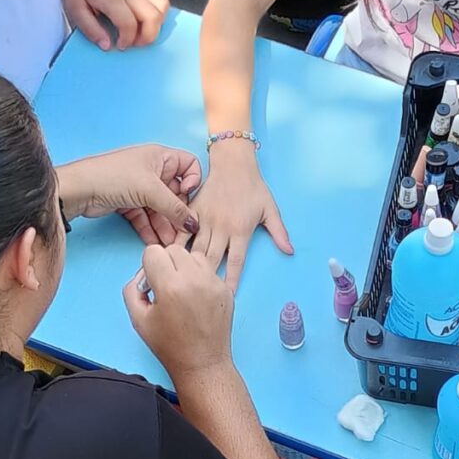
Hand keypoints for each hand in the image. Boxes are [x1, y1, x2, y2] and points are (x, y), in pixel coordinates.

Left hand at [58, 145, 200, 244]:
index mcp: (160, 157)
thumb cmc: (113, 176)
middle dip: (178, 213)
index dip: (193, 181)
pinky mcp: (129, 203)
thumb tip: (193, 223)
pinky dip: (150, 229)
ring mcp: (140, 188)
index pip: (189, 166)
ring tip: (168, 243)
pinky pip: (146, 217)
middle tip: (182, 231)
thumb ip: (175, 208)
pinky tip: (154, 242)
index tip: (188, 196)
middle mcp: (152, 170)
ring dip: (165, 226)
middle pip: (176, 193)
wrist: (80, 189)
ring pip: (160, 208)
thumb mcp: (150, 190)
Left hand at [64, 0, 169, 50]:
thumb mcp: (76, 9)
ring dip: (157, 23)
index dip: (127, 39)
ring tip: (143, 28)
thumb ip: (90, 29)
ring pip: (162, 6)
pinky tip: (149, 13)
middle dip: (147, 36)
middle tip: (135, 41)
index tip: (120, 44)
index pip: (128, 23)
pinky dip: (161, 7)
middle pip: (152, 17)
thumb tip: (107, 46)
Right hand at [123, 245, 233, 379]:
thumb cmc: (170, 345)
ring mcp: (213, 283)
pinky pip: (209, 269)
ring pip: (193, 255)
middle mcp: (194, 279)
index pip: (153, 251)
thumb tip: (142, 274)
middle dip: (165, 263)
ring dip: (184, 266)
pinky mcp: (225, 289)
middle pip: (173, 249)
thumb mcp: (138, 319)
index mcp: (170, 286)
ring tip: (181, 290)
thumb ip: (132, 289)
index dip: (148, 266)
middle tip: (165, 286)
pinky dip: (199, 277)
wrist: (202, 363)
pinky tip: (195, 298)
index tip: (151, 283)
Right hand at [187, 148, 291, 289]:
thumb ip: (279, 232)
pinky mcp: (193, 211)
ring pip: (195, 248)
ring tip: (183, 283)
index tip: (228, 296)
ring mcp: (205, 219)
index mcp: (241, 230)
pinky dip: (175, 245)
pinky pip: (182, 231)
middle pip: (212, 260)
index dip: (231, 281)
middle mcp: (222, 227)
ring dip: (189, 266)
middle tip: (200, 296)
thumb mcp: (270, 209)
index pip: (236, 262)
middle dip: (206, 279)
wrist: (233, 162)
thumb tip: (290, 251)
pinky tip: (168, 258)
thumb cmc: (253, 186)